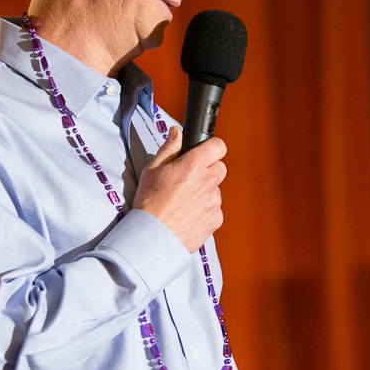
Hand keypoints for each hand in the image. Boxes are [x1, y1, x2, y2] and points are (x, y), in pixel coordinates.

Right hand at [132, 128, 226, 251]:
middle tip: (190, 180)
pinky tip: (188, 215)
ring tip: (184, 202)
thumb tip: (178, 132)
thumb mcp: (152, 170)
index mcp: (193, 165)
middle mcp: (207, 181)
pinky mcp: (216, 218)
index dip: (212, 148)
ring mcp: (214, 201)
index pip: (218, 146)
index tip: (206, 152)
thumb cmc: (149, 203)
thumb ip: (169, 148)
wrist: (153, 237)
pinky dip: (205, 211)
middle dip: (208, 171)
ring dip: (205, 192)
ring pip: (216, 190)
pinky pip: (214, 209)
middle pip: (220, 168)